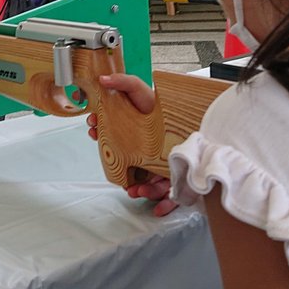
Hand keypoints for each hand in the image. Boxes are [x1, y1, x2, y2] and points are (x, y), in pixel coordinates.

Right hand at [78, 73, 177, 216]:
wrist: (191, 109)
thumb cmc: (161, 103)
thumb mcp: (141, 88)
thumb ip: (122, 81)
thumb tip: (102, 79)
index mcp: (129, 131)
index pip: (110, 139)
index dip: (101, 139)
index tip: (97, 138)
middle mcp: (141, 149)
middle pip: (128, 166)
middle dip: (122, 178)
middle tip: (122, 180)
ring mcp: (158, 162)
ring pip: (147, 183)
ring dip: (140, 191)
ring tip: (137, 191)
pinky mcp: (175, 173)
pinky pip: (169, 193)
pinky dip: (163, 203)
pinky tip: (159, 208)